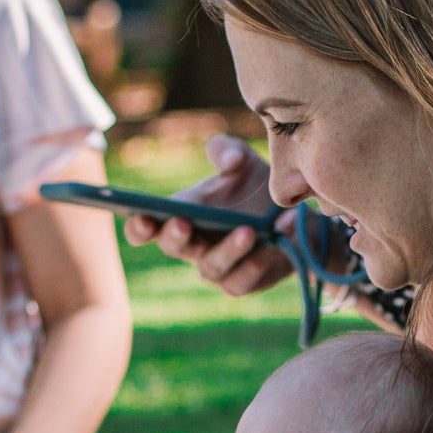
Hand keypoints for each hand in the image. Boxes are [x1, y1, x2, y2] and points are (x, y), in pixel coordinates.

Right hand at [122, 134, 295, 296]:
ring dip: (229, 248)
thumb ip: (228, 149)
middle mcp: (193, 245)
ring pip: (212, 266)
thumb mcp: (242, 161)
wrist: (293, 218)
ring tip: (248, 230)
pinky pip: (244, 276)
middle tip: (181, 222)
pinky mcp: (241, 283)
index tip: (140, 215)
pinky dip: (262, 257)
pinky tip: (278, 236)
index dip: (139, 226)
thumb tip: (230, 159)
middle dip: (174, 236)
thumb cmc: (256, 189)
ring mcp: (216, 268)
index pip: (148, 227)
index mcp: (182, 215)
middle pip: (173, 248)